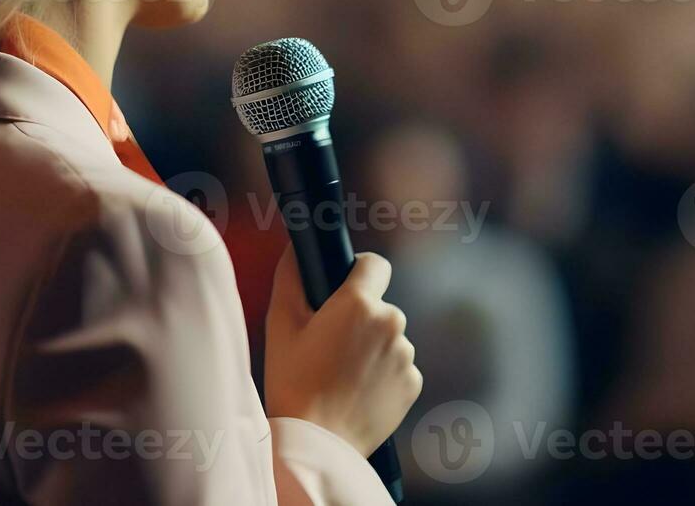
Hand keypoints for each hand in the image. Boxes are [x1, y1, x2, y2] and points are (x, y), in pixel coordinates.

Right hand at [264, 246, 422, 456]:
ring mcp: (406, 356)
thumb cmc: (292, 382)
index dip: (359, 272)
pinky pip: (399, 368)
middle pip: (380, 306)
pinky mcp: (414, 383)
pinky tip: (358, 392)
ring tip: (341, 375)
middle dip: (361, 319)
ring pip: (390, 338)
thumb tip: (296, 250)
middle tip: (330, 345)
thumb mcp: (280, 325)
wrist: (316, 444)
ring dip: (372, 348)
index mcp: (360, 303)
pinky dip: (383, 375)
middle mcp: (392, 323)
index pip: (375, 264)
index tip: (345, 288)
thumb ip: (291, 277)